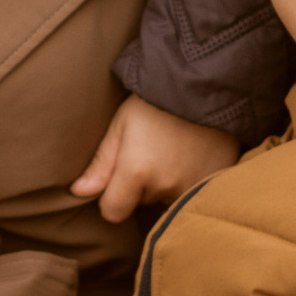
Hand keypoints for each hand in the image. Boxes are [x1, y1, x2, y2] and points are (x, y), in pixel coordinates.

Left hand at [71, 98, 239, 224]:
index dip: (112, 199)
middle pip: (142, 202)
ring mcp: (194, 185)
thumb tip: (79, 192)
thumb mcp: (122, 124)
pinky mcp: (216, 181)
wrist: (205, 83)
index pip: (113, 212)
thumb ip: (101, 163)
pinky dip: (191, 178)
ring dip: (167, 183)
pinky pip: (195, 191)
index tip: (118, 181)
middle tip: (152, 150)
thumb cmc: (156, 100)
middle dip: (141, 185)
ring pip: (168, 198)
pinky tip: (192, 154)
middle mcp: (166, 185)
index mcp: (137, 171)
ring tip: (174, 149)